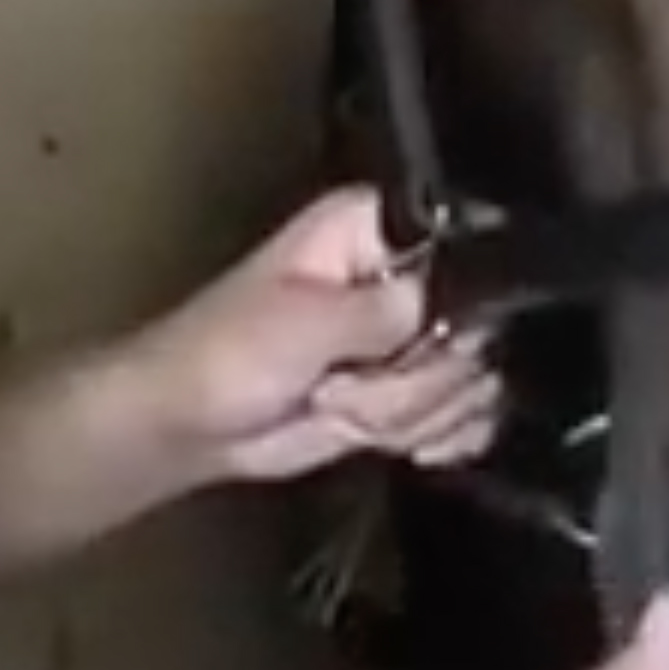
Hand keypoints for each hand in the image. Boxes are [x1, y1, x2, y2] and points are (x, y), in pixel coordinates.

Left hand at [133, 183, 503, 485]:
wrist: (190, 425)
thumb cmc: (224, 356)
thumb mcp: (305, 323)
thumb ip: (388, 311)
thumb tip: (457, 310)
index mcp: (376, 231)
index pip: (470, 248)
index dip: (456, 302)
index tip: (412, 339)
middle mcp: (405, 275)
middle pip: (479, 327)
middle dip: (417, 376)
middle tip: (345, 381)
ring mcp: (413, 337)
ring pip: (472, 381)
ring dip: (407, 411)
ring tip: (340, 404)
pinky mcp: (412, 389)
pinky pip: (469, 415)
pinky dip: (437, 435)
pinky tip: (391, 438)